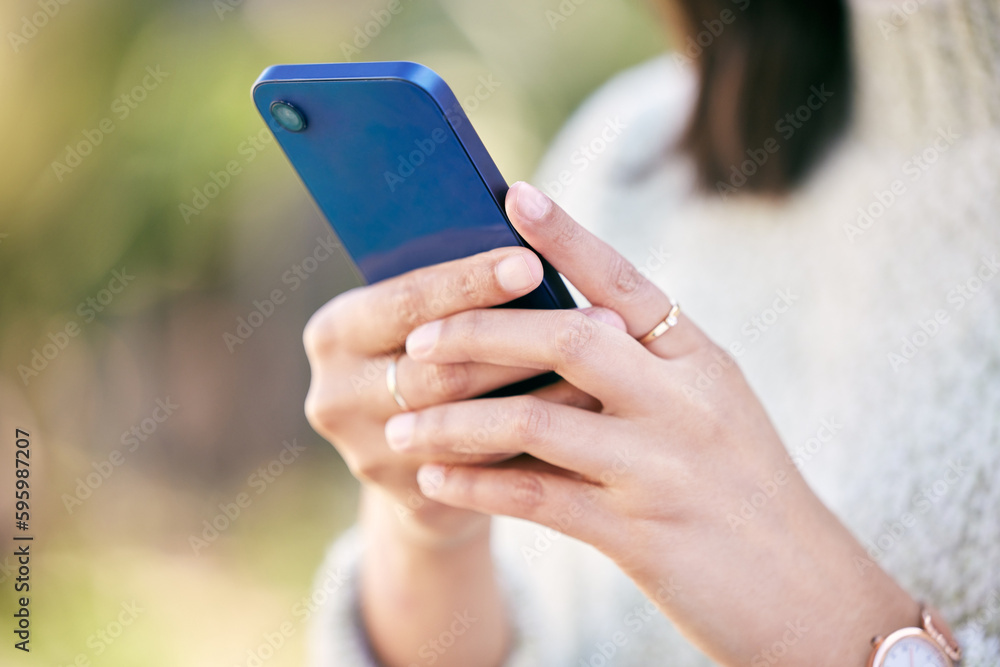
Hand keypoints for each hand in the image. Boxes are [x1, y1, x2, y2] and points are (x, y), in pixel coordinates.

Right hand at [303, 235, 615, 546]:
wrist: (422, 458)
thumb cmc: (438, 360)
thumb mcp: (430, 319)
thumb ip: (460, 293)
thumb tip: (528, 241)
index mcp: (336, 330)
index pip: (406, 300)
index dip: (469, 283)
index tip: (530, 262)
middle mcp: (335, 393)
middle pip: (438, 367)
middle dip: (523, 341)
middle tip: (601, 319)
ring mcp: (367, 452)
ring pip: (467, 420)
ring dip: (546, 391)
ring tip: (611, 365)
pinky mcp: (407, 497)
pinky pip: (484, 467)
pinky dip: (540, 440)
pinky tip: (591, 419)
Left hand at [384, 182, 919, 664]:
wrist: (809, 596)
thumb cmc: (751, 496)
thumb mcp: (715, 414)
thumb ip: (650, 373)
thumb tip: (561, 335)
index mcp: (702, 364)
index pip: (627, 283)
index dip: (568, 237)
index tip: (514, 196)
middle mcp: (685, 404)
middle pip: (569, 338)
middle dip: (483, 330)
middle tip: (418, 338)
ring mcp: (663, 467)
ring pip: (537, 421)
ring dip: (457, 421)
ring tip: (401, 427)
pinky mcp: (641, 535)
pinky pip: (539, 498)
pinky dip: (480, 486)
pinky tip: (435, 482)